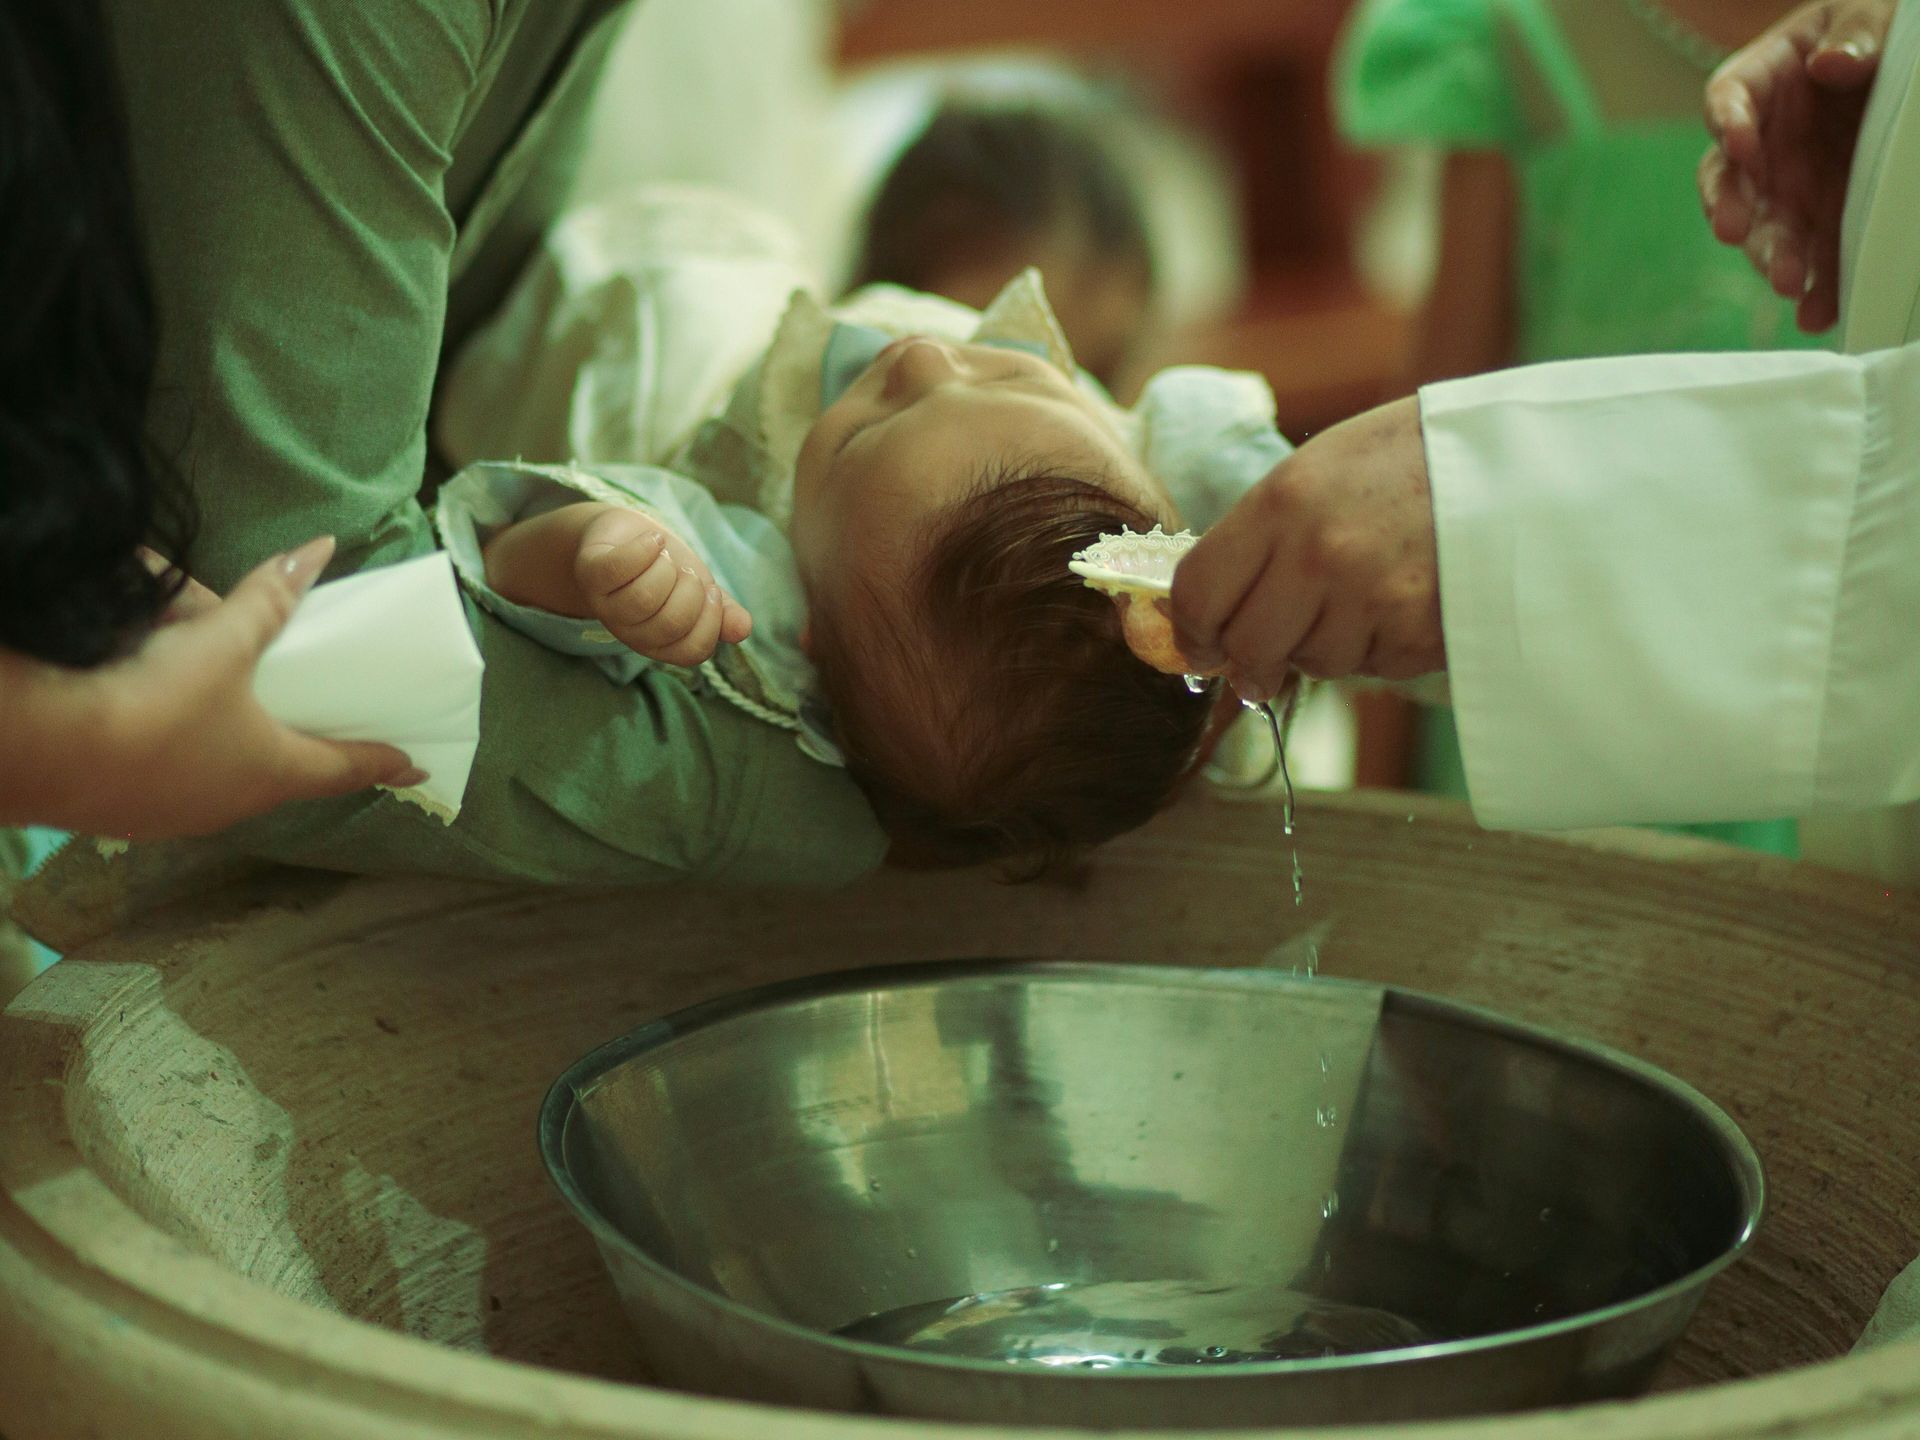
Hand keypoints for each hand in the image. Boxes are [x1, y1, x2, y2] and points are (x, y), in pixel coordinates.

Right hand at [38, 537, 418, 838]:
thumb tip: (317, 550)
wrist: (46, 751)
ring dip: (231, 749)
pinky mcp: (123, 812)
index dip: (382, 761)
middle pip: (282, 775)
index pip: (343, 767)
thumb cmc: (156, 701)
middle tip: (321, 729)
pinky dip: (174, 748)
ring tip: (235, 718)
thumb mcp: (221, 643)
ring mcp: (174, 816)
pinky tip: (157, 723)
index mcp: (273, 771)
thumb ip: (269, 599)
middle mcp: (231, 805)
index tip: (415, 765)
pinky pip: (165, 776)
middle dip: (300, 749)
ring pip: (220, 778)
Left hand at [573, 507, 751, 665]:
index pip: (693, 651)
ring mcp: (606, 604)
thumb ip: (723, 612)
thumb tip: (744, 629)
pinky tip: (653, 540)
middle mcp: (631, 632)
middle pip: (669, 623)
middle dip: (690, 589)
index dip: (710, 620)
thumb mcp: (700, 591)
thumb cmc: (664, 569)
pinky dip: (644, 548)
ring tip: (665, 556)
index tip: (713, 592)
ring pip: (643, 598)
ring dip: (665, 568)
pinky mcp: (589, 573)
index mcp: (660, 643)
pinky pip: (618, 567)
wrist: (624, 537)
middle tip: (686, 570)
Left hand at [1169, 396, 1443, 697]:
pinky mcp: (1418, 635)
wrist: (1518, 459)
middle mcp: (1319, 554)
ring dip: (1320, 647)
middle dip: (1248, 658)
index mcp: (1281, 501)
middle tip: (1259, 657)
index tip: (1198, 644)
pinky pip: (1370, 669)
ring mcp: (1371, 598)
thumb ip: (1257, 540)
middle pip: (1246, 646)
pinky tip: (1401, 602)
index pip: (1197, 592)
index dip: (1189, 631)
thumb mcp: (1315, 472)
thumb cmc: (1404, 460)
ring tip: (1357, 598)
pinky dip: (1377, 648)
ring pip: (1311, 663)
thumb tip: (1202, 615)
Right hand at [1699, 0, 1893, 332]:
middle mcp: (1764, 143)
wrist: (1900, 65)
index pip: (1727, 101)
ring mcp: (1789, 186)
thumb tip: (1830, 64)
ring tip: (1789, 282)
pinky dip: (1816, 289)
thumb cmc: (1870, 30)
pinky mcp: (1822, 220)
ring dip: (1771, 257)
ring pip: (1765, 229)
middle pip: (1732, 180)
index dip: (1727, 123)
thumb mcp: (1868, 12)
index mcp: (1764, 81)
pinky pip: (1813, 259)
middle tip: (1738, 233)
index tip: (1739, 143)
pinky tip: (1820, 312)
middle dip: (1733, 210)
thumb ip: (1852, 30)